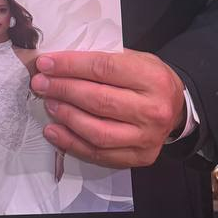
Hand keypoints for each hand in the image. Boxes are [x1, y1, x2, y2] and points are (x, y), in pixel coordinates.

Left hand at [30, 50, 185, 168]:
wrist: (177, 108)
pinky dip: (72, 143)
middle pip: (98, 101)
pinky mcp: (139, 157)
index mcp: (152, 79)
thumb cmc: (148, 79)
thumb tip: (58, 64)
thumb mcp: (134, 59)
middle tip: (40, 84)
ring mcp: (147, 138)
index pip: (103, 69)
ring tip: (48, 104)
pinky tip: (54, 131)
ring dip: (66, 117)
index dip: (70, 66)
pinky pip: (99, 154)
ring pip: (97, 131)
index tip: (45, 64)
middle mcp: (153, 110)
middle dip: (63, 90)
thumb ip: (102, 61)